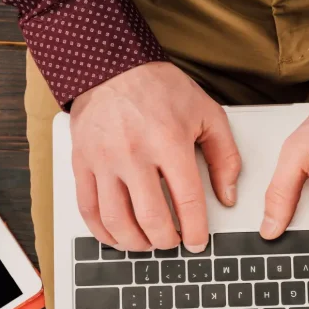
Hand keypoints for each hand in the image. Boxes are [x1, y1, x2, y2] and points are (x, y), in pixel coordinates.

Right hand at [71, 62, 240, 251]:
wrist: (112, 65)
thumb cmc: (160, 88)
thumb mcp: (207, 113)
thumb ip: (225, 156)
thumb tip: (227, 195)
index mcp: (169, 142)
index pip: (187, 201)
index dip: (196, 230)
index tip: (199, 242)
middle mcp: (134, 154)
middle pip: (151, 218)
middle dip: (167, 241)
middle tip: (174, 242)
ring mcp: (104, 160)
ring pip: (116, 220)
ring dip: (135, 242)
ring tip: (148, 243)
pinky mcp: (82, 163)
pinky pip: (88, 209)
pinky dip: (103, 232)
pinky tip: (117, 237)